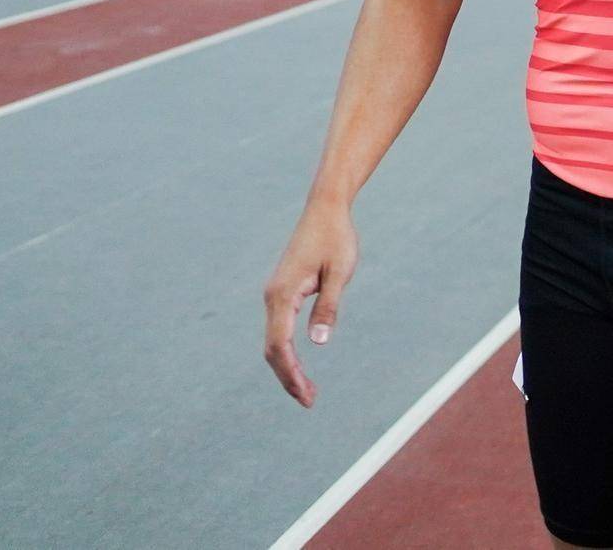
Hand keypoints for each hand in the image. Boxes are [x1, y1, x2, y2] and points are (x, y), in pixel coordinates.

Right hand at [262, 197, 359, 407]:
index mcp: (283, 293)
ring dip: (287, 368)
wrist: (325, 210)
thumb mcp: (339, 272)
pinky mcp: (282, 293)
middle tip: (309, 402)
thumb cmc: (336, 239)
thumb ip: (329, 306)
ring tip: (307, 391)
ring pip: (273, 341)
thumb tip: (318, 342)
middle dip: (288, 377)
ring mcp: (275, 295)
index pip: (280, 344)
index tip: (306, 394)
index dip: (291, 373)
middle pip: (272, 348)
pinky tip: (299, 365)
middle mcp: (272, 297)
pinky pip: (278, 330)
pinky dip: (287, 352)